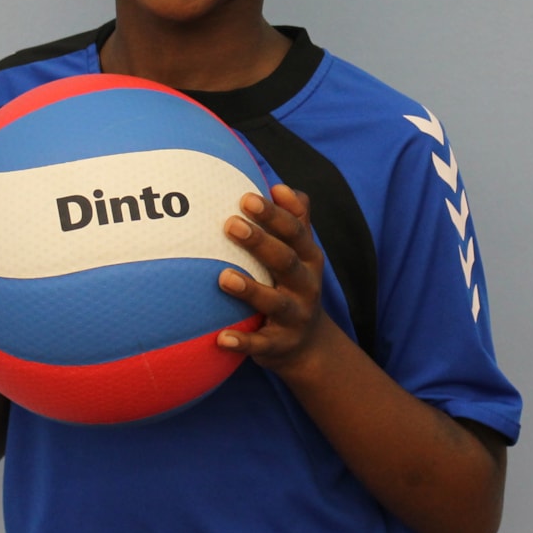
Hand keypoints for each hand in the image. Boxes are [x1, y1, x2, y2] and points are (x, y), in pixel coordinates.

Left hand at [216, 184, 334, 373]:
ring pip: (275, 302)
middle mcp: (305, 286)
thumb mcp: (302, 252)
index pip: (295, 231)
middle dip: (260, 242)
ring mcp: (294, 317)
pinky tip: (221, 339)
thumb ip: (296, 219)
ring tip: (223, 277)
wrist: (310, 345)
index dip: (274, 214)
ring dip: (250, 290)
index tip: (247, 197)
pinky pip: (261, 345)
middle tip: (230, 224)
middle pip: (285, 261)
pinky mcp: (279, 346)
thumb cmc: (295, 284)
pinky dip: (243, 342)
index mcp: (308, 258)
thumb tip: (281, 186)